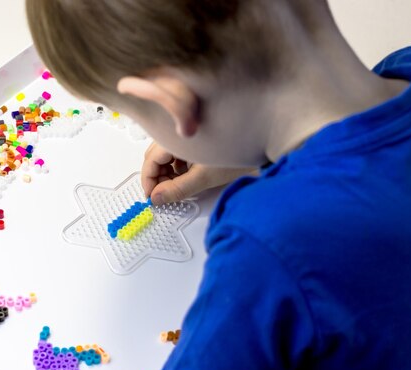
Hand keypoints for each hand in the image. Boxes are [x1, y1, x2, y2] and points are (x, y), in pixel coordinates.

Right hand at [141, 143, 257, 204]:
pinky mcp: (194, 136)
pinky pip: (177, 150)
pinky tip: (189, 173)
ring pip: (165, 154)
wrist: (262, 137)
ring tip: (180, 184)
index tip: (151, 196)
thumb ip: (178, 189)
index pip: (150, 160)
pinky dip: (178, 164)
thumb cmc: (238, 150)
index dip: (148, 181)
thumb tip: (158, 198)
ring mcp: (186, 132)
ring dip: (168, 171)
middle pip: (154, 156)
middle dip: (157, 177)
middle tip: (164, 194)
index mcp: (177, 136)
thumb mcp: (205, 176)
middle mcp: (179, 130)